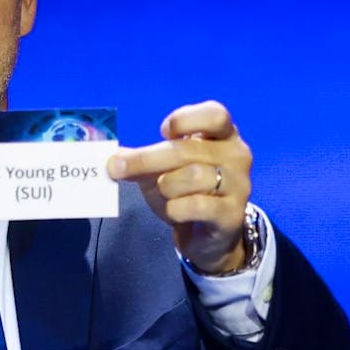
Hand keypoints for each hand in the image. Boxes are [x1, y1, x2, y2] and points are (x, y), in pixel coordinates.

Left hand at [107, 101, 252, 273]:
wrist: (208, 235)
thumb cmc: (186, 191)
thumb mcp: (162, 169)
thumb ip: (141, 158)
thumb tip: (110, 156)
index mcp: (224, 136)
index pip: (215, 114)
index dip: (185, 119)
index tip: (164, 132)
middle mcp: (237, 156)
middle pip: (187, 149)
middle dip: (146, 159)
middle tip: (117, 167)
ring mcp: (239, 186)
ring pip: (193, 176)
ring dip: (166, 186)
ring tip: (164, 193)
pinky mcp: (232, 215)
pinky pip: (196, 205)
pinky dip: (175, 208)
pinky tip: (174, 211)